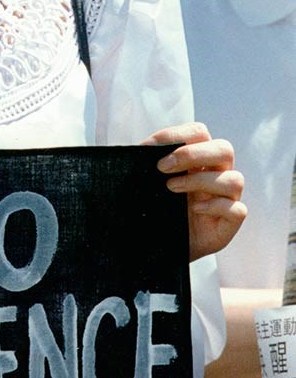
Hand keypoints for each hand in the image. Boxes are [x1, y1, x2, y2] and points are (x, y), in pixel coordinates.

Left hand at [145, 122, 246, 261]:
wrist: (161, 244)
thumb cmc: (159, 208)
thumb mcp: (151, 183)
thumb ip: (150, 165)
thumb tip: (140, 151)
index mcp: (198, 159)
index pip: (199, 133)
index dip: (176, 135)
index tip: (148, 148)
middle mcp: (216, 174)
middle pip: (223, 149)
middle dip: (191, 154)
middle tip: (162, 167)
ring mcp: (226, 198)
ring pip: (234, 179)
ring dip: (200, 180)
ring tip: (171, 188)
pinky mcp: (229, 222)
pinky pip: (237, 209)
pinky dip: (216, 206)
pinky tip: (195, 210)